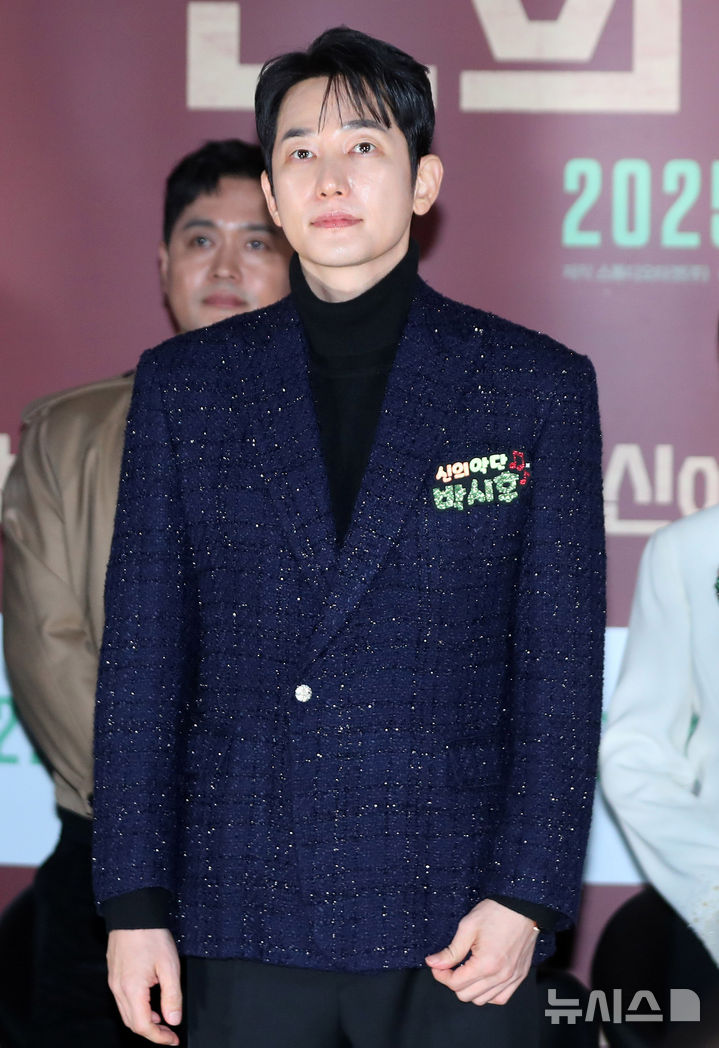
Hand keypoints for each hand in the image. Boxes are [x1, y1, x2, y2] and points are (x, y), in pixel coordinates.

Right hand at [107, 928, 181, 1043]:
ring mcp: (114, 982)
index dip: (159, 1038)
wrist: (133, 912)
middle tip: (170, 1033)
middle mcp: (118, 989)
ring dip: (144, 1020)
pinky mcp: (114, 974)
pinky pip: (123, 1000)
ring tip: (163, 1018)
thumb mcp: (169, 965)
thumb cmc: (151, 935)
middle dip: (152, 1032)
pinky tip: (150, 1001)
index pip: (143, 1027)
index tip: (173, 1040)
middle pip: (132, 1023)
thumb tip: (174, 1020)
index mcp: (132, 989)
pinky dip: (137, 1007)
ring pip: (126, 1013)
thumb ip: (172, 996)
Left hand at [425, 899, 537, 1005]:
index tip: (437, 965)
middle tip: (449, 966)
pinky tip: (482, 980)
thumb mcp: (468, 927)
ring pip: (482, 1000)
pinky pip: (500, 998)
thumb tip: (433, 963)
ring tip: (466, 971)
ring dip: (469, 989)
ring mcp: (511, 978)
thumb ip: (451, 950)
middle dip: (452, 982)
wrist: (522, 907)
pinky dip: (488, 994)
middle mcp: (500, 976)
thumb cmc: (497, 912)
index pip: (455, 984)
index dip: (440, 975)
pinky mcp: (519, 977)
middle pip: (466, 995)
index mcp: (486, 964)